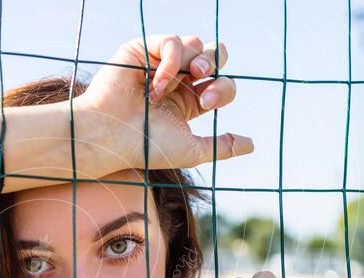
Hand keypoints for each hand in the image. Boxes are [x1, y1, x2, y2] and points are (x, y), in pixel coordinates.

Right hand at [76, 34, 253, 169]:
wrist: (111, 137)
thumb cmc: (146, 146)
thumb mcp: (192, 149)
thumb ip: (222, 146)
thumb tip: (252, 144)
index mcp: (187, 103)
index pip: (221, 83)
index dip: (222, 89)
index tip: (206, 104)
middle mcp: (175, 81)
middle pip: (213, 57)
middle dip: (215, 64)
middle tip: (202, 80)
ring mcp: (157, 64)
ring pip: (195, 44)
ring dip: (195, 60)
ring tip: (181, 78)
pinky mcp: (141, 50)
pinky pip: (171, 41)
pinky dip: (170, 59)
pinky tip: (157, 81)